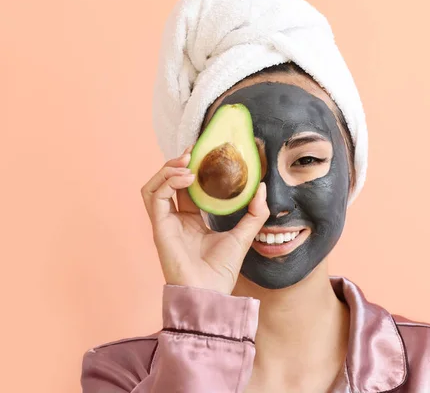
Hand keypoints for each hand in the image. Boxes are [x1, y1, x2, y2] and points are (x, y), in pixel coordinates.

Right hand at [141, 145, 268, 294]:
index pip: (187, 187)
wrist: (210, 293)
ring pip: (155, 186)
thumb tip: (262, 188)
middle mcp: (176, 219)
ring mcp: (166, 223)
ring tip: (186, 160)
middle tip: (194, 149)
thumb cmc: (222, 270)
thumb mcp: (244, 235)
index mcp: (192, 220)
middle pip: (168, 182)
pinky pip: (154, 197)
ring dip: (167, 169)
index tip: (204, 151)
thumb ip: (255, 213)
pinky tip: (185, 177)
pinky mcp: (159, 227)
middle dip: (178, 162)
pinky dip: (166, 182)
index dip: (193, 167)